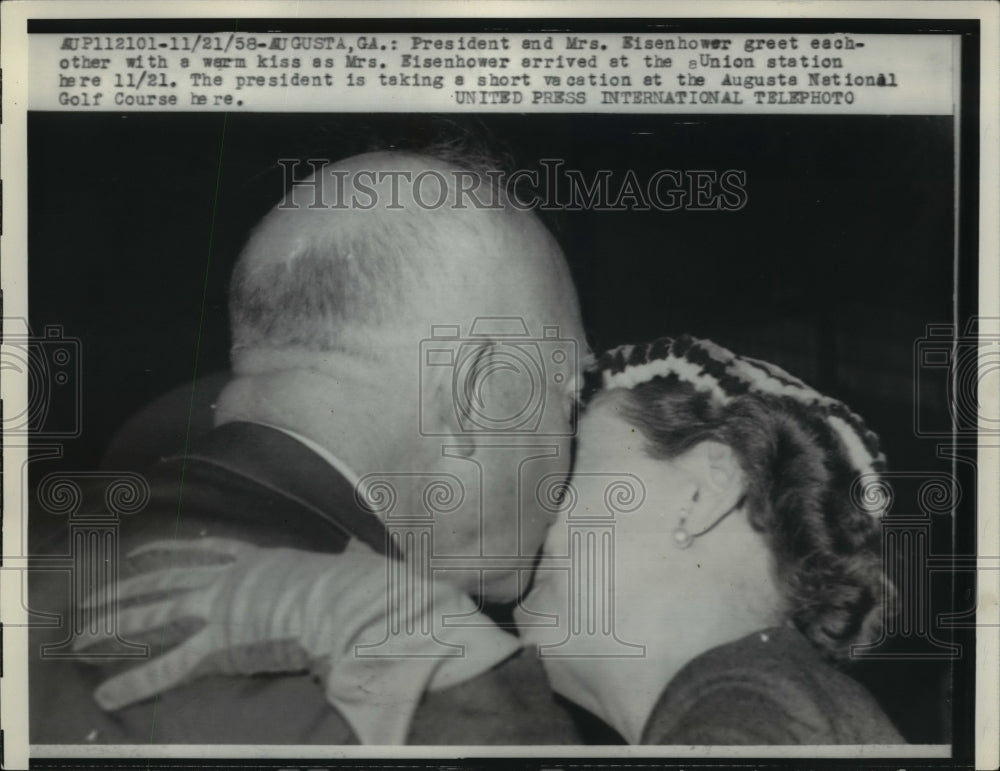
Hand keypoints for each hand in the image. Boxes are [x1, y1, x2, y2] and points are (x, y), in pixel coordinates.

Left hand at [77, 536, 519, 742]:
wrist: (364, 606)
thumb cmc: (367, 589)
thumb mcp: (356, 567)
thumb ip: (350, 560)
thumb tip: (361, 553)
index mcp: (266, 561)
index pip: (215, 551)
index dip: (181, 549)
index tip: (155, 548)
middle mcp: (236, 578)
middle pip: (170, 578)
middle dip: (130, 586)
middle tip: (96, 592)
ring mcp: (225, 607)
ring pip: (157, 611)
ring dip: (117, 621)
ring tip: (83, 633)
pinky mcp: (222, 643)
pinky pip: (172, 665)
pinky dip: (138, 681)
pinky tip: (107, 694)